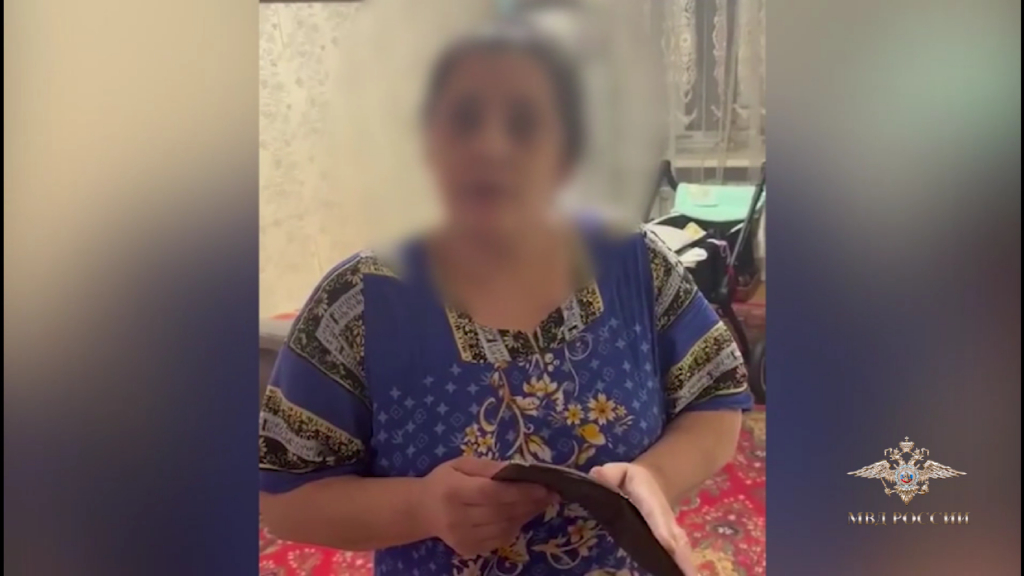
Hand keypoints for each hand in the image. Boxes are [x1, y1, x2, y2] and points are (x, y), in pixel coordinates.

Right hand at [421, 457, 553, 557]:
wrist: (422, 510)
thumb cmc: (444, 481)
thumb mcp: (461, 464)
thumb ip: (488, 466)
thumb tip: (517, 469)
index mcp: (453, 491)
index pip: (492, 493)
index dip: (520, 491)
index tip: (543, 486)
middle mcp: (457, 518)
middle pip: (502, 512)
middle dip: (530, 503)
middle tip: (551, 494)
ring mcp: (462, 538)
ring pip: (504, 528)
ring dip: (526, 515)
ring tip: (541, 503)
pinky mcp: (468, 550)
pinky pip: (500, 540)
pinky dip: (515, 527)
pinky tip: (522, 515)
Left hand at [591, 462, 697, 574]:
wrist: (652, 481)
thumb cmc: (630, 479)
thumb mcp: (619, 471)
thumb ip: (609, 474)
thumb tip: (597, 475)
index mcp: (649, 500)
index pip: (656, 515)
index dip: (661, 529)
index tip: (668, 544)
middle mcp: (664, 518)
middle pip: (675, 537)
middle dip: (681, 555)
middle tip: (686, 573)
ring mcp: (670, 531)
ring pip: (681, 548)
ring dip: (685, 564)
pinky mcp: (672, 541)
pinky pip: (680, 554)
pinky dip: (685, 566)